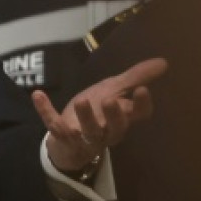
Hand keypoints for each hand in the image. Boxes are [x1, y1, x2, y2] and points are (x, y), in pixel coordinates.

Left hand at [36, 58, 167, 174]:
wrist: (68, 138)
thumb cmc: (96, 112)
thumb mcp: (114, 90)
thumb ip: (135, 77)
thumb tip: (163, 62)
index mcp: (122, 119)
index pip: (138, 115)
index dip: (142, 105)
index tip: (142, 90)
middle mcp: (107, 131)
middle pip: (115, 128)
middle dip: (114, 116)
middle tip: (110, 101)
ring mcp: (84, 137)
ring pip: (88, 132)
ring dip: (85, 117)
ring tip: (82, 101)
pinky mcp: (62, 138)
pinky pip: (54, 126)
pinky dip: (46, 111)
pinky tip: (38, 95)